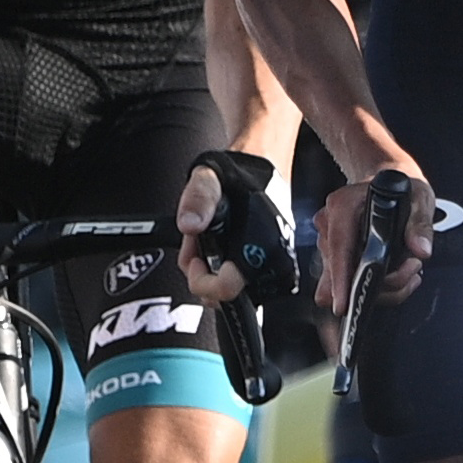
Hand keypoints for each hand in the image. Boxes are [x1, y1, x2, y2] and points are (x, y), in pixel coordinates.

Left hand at [176, 148, 296, 306]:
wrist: (266, 165)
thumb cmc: (244, 171)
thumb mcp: (211, 175)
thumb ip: (199, 198)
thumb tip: (189, 224)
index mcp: (262, 243)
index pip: (227, 290)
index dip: (202, 280)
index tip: (195, 258)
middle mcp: (272, 261)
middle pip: (226, 297)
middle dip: (202, 274)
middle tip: (197, 243)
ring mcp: (272, 267)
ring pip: (231, 293)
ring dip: (210, 272)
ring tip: (205, 240)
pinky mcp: (269, 267)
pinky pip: (239, 283)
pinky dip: (222, 270)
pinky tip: (217, 247)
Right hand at [311, 161, 436, 320]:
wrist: (389, 182)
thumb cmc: (400, 189)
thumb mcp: (418, 198)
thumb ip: (420, 224)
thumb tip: (421, 250)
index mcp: (343, 206)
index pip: (338, 247)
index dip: (340, 278)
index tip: (344, 304)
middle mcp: (330, 226)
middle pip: (342, 273)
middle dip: (378, 284)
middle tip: (412, 269)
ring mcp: (331, 244)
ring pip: (346, 284)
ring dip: (383, 286)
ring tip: (410, 267)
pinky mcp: (337, 259)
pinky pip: (351, 284)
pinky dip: (378, 287)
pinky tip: (400, 274)